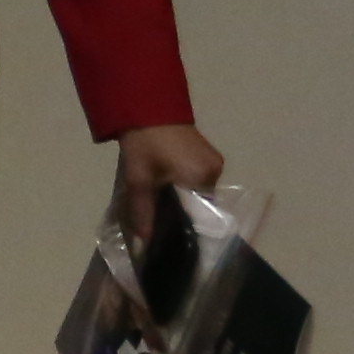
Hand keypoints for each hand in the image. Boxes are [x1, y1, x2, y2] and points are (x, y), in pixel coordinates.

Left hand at [113, 121, 225, 243]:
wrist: (146, 106)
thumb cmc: (143, 144)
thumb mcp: (138, 180)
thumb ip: (142, 214)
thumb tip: (144, 246)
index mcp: (202, 178)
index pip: (200, 216)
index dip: (185, 229)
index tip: (172, 240)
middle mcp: (215, 171)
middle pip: (201, 206)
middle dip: (183, 216)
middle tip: (163, 226)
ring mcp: (214, 162)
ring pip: (200, 194)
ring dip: (184, 201)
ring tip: (164, 209)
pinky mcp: (208, 156)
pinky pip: (199, 181)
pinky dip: (186, 189)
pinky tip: (170, 191)